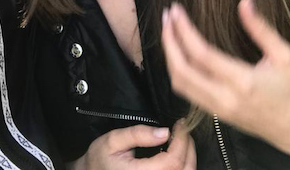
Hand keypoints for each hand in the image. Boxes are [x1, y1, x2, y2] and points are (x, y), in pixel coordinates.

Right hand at [71, 121, 194, 169]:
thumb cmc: (100, 158)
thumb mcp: (112, 141)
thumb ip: (136, 135)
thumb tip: (164, 132)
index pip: (173, 161)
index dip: (181, 141)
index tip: (180, 125)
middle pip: (185, 169)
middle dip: (189, 147)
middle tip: (183, 130)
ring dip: (189, 157)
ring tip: (182, 141)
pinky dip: (184, 165)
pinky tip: (178, 154)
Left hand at [162, 0, 289, 163]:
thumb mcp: (283, 56)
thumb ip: (261, 29)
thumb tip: (245, 1)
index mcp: (242, 81)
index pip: (201, 53)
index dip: (183, 29)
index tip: (176, 10)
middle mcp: (224, 97)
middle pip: (181, 69)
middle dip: (168, 40)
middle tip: (166, 17)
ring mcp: (217, 108)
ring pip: (178, 82)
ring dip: (169, 55)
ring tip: (169, 31)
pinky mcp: (214, 114)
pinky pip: (186, 91)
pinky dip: (176, 70)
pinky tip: (178, 53)